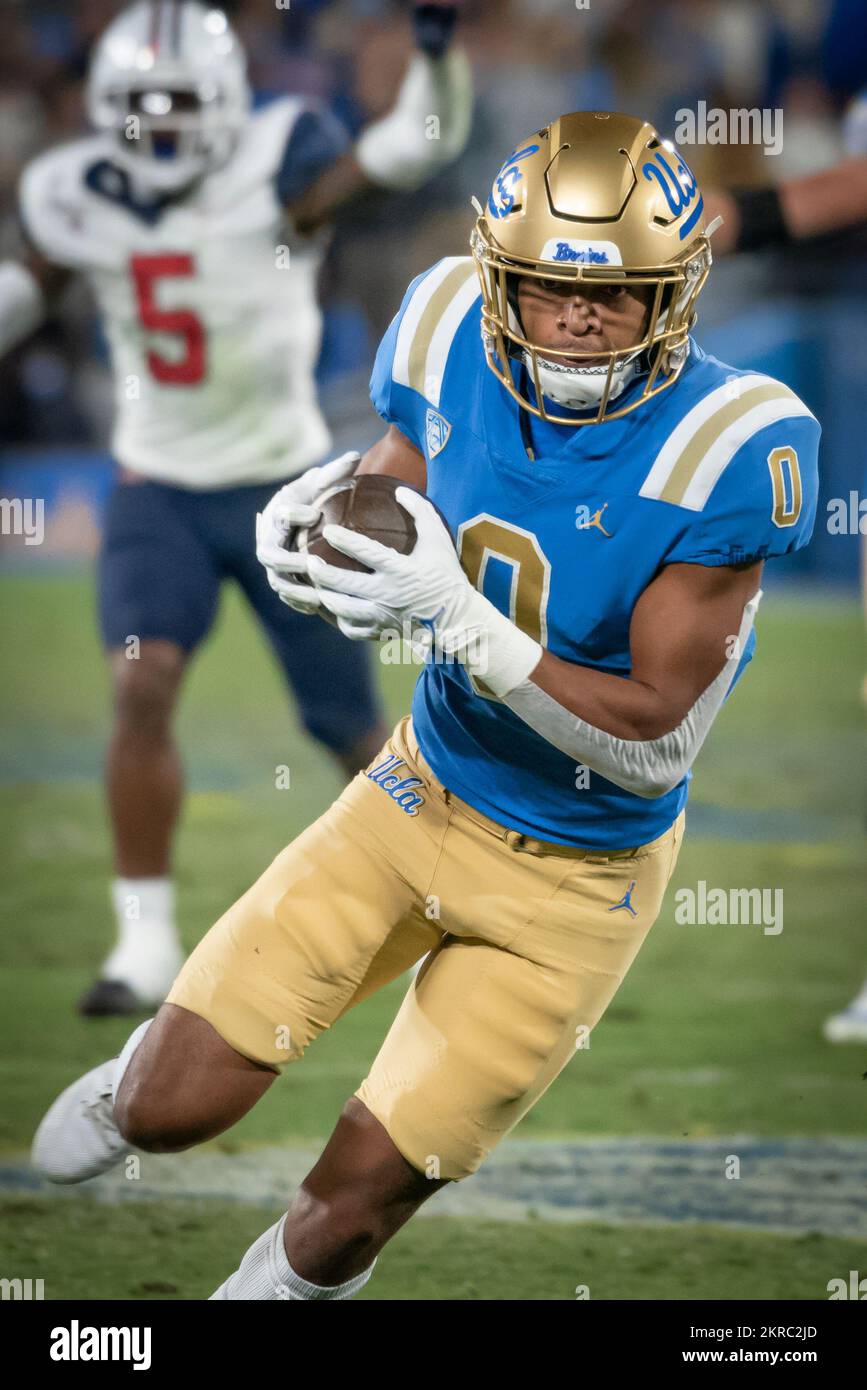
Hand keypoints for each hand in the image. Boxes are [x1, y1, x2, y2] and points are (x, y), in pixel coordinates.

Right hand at [255, 452, 359, 614]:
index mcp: (278, 514)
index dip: (294, 515)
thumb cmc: (314, 500)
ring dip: (295, 590)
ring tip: (317, 596)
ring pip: (277, 582)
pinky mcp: (283, 582)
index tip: (314, 515)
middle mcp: (269, 540)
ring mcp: (273, 565)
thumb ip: (335, 473)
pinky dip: (300, 603)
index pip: (280, 515)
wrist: (303, 521)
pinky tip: (320, 607)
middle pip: (269, 555)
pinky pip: (287, 597)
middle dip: (287, 561)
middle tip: (309, 564)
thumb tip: (355, 456)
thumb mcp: (321, 485)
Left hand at [307, 487, 542, 695]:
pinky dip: (339, 618)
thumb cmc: (447, 575)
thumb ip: (420, 511)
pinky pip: (352, 628)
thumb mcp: (438, 539)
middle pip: (346, 584)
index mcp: (401, 570)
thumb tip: (399, 490)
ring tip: (314, 584)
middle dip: (322, 572)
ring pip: (343, 608)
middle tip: (308, 561)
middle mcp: (389, 595)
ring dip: (325, 595)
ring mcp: (383, 616)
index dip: (345, 540)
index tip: (328, 530)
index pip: (367, 553)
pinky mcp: (381, 631)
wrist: (457, 618)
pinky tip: (332, 607)